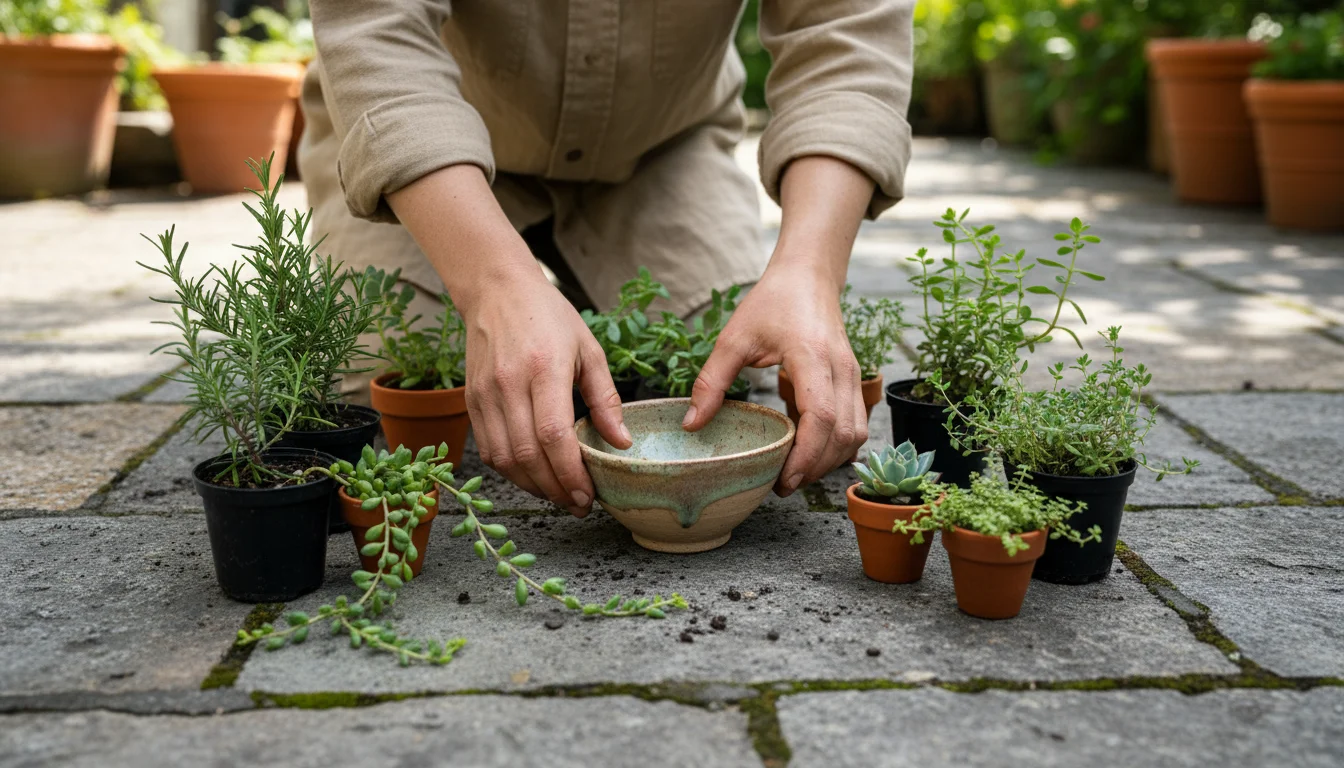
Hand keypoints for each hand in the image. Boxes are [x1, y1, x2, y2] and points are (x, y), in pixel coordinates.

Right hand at [385, 165, 631, 516]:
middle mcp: (509, 384)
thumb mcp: (589, 350)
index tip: (588, 494)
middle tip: (578, 503)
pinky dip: (511, 472)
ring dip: (532, 486)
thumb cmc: (549, 317)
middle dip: (555, 488)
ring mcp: (485, 394)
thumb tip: (621, 443)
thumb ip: (606, 399)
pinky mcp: (471, 401)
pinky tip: (533, 477)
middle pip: (527, 454)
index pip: (552, 434)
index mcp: (544, 368)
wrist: (496, 291)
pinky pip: (488, 449)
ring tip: (559, 494)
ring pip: (504, 459)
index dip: (570, 472)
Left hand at [682, 263, 864, 495]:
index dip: (806, 455)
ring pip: (855, 433)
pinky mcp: (852, 381)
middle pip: (843, 434)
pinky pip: (854, 423)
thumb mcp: (733, 337)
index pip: (822, 416)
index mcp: (812, 356)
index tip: (784, 479)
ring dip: (829, 460)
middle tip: (783, 485)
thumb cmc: (772, 302)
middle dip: (816, 468)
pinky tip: (807, 452)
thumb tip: (691, 424)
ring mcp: (852, 375)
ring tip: (795, 473)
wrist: (808, 276)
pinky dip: (835, 445)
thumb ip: (712, 381)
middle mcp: (841, 368)